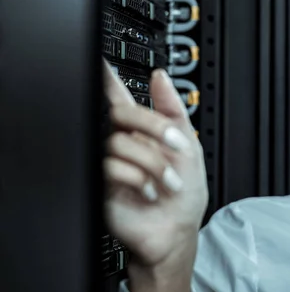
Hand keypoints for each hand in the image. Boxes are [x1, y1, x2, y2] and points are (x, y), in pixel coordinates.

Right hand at [103, 60, 207, 274]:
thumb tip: (161, 77)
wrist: (176, 231)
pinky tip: (149, 192)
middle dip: (155, 127)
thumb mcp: (189, 145)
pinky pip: (111, 167)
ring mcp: (110, 164)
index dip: (106, 77)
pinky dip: (139, 179)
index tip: (98, 60)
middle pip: (121, 113)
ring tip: (169, 182)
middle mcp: (123, 144)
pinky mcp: (101, 185)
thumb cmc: (184, 193)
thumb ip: (174, 110)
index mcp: (141, 131)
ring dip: (154, 162)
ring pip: (119, 141)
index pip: (118, 98)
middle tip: (176, 144)